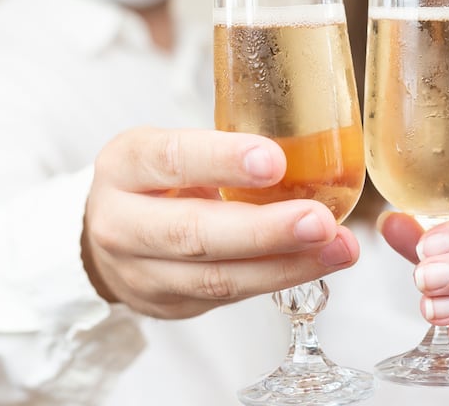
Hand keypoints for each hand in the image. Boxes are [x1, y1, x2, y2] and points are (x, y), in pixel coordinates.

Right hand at [82, 127, 359, 318]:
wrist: (109, 235)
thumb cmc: (155, 179)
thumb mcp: (170, 147)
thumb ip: (222, 148)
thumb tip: (309, 142)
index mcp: (124, 165)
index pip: (171, 160)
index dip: (223, 160)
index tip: (274, 160)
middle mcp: (122, 224)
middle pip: (194, 233)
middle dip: (264, 230)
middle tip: (319, 220)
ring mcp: (143, 274)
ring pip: (218, 277)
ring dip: (286, 265)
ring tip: (339, 248)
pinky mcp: (171, 306)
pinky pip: (231, 296)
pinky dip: (280, 278)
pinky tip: (318, 262)